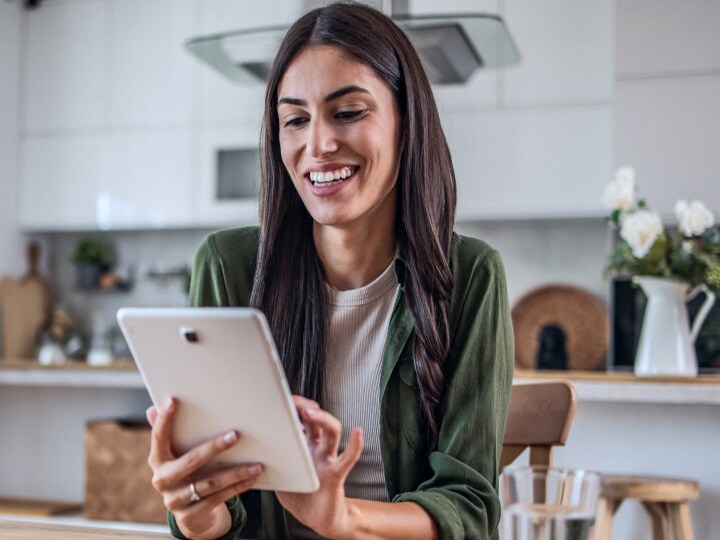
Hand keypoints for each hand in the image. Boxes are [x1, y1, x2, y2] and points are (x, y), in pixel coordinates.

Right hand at [146, 398, 263, 539]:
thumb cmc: (187, 473)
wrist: (190, 513)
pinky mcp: (190, 516)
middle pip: (191, 461)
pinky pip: (217, 499)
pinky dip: (236, 489)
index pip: (158, 437)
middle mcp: (162, 480)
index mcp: (157, 460)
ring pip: (210, 483)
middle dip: (215, 447)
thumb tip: (153, 407)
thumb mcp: (176, 455)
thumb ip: (168, 433)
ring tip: (256, 464)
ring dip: (236, 472)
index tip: (173, 400)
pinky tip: (251, 479)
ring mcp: (175, 500)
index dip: (164, 419)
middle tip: (236, 435)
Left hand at [275, 396, 363, 537]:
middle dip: (306, 408)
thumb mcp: (279, 477)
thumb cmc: (299, 497)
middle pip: (316, 420)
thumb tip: (249, 452)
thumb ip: (270, 463)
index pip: (301, 420)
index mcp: (303, 447)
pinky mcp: (335, 476)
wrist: (316, 520)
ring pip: (331, 433)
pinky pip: (347, 459)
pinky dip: (354, 447)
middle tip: (294, 402)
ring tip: (312, 413)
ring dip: (323, 420)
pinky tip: (357, 434)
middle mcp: (317, 449)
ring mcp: (327, 460)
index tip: (281, 398)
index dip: (294, 408)